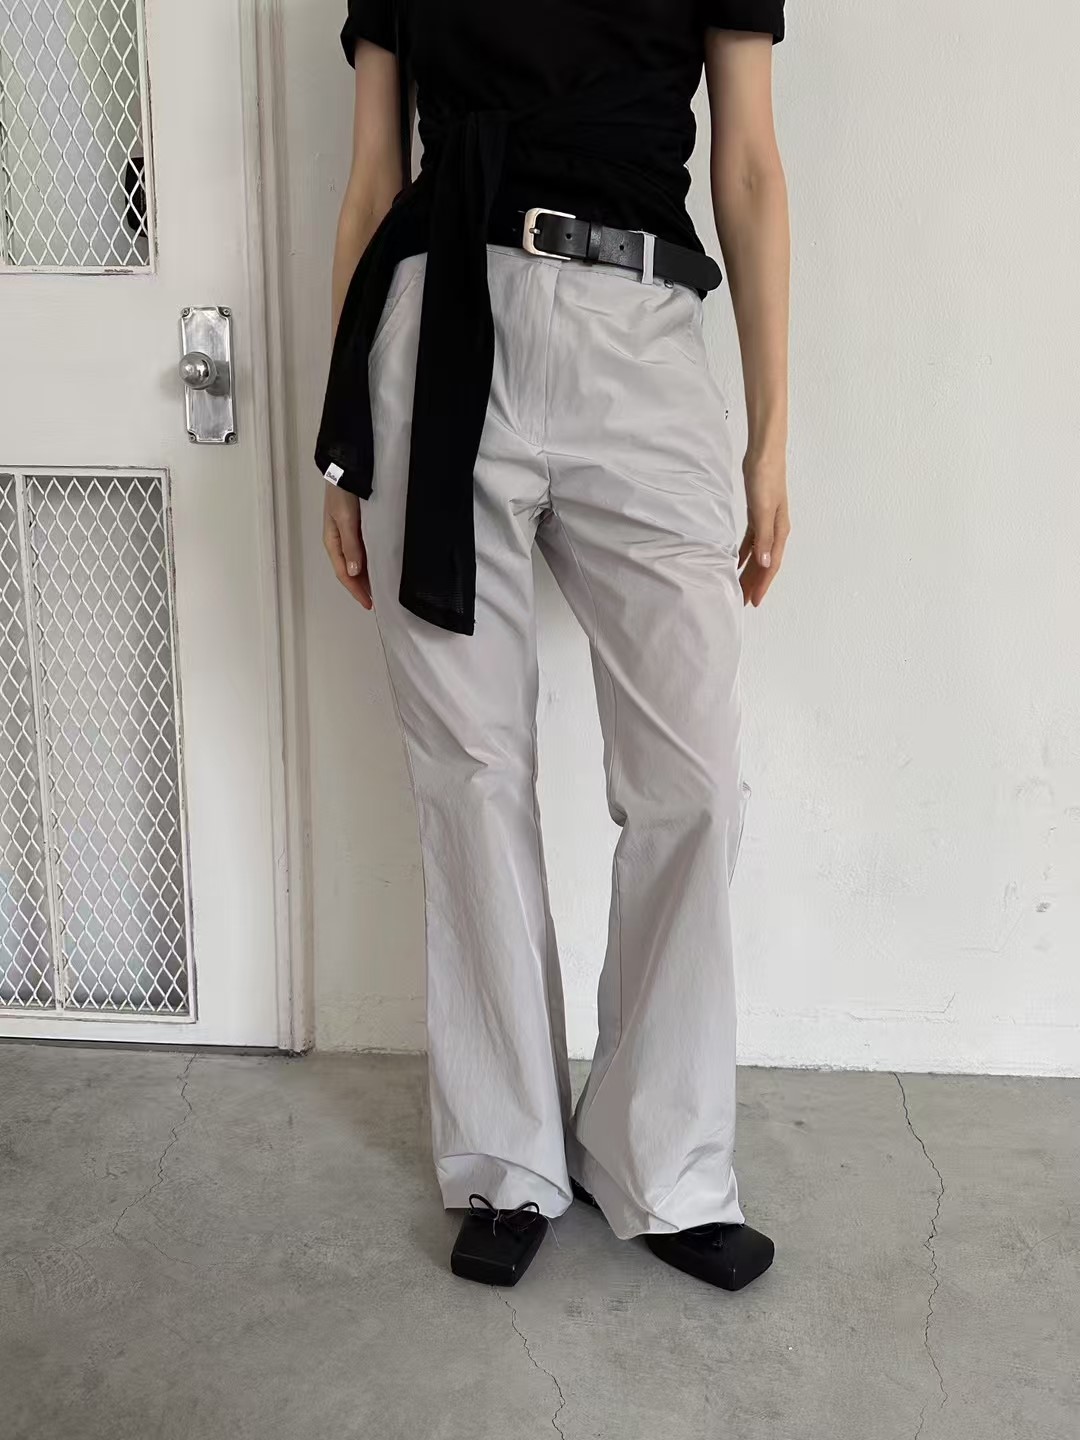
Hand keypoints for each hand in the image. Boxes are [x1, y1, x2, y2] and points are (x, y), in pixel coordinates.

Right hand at [323, 482, 372, 608]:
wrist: (347, 468)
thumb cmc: (342, 492)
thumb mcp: (346, 520)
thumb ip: (351, 546)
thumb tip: (353, 572)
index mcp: (332, 542)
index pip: (344, 574)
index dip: (356, 590)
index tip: (369, 603)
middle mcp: (340, 541)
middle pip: (350, 571)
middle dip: (361, 587)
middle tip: (377, 600)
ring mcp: (349, 535)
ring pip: (357, 562)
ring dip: (366, 576)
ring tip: (380, 588)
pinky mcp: (358, 527)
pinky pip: (363, 551)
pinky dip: (370, 562)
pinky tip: (379, 565)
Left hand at [738, 449, 789, 606]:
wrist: (765, 453)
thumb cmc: (766, 477)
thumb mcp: (763, 509)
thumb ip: (764, 537)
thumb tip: (767, 564)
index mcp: (779, 531)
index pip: (771, 565)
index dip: (763, 584)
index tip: (754, 602)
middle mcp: (775, 529)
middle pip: (765, 563)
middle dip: (755, 583)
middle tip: (743, 601)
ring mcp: (767, 522)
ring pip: (759, 554)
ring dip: (750, 570)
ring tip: (740, 586)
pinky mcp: (758, 513)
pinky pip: (752, 541)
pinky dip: (744, 553)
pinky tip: (736, 561)